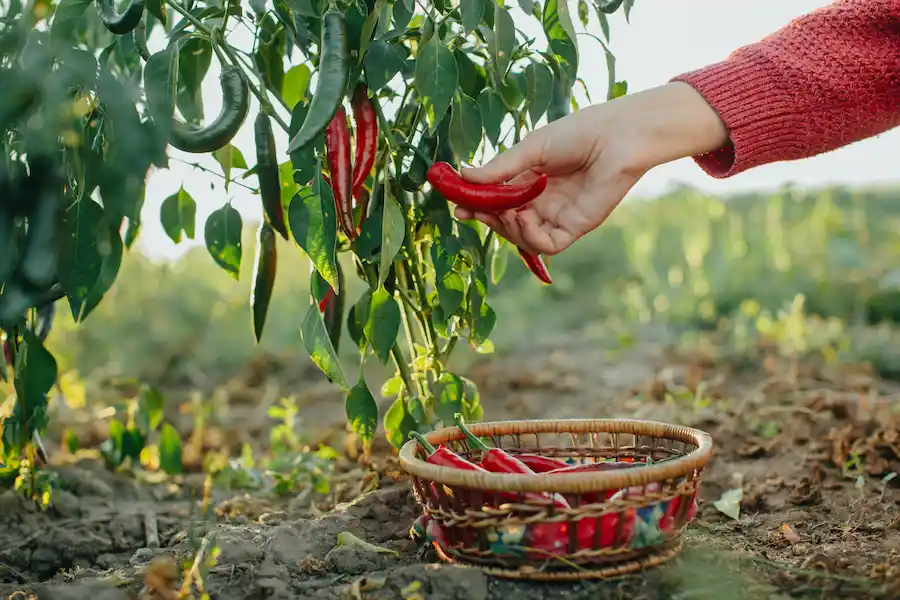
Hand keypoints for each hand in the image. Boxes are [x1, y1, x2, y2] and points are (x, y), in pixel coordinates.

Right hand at [455, 82, 728, 255]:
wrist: (618, 135)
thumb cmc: (579, 133)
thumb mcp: (531, 148)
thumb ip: (500, 168)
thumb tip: (463, 176)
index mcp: (532, 181)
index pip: (499, 201)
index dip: (478, 206)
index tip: (458, 207)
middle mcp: (544, 202)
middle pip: (507, 222)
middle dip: (487, 218)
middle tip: (472, 210)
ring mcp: (559, 216)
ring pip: (523, 238)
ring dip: (506, 229)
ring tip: (504, 212)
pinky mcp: (576, 227)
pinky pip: (547, 245)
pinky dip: (530, 237)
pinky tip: (523, 218)